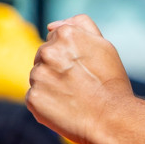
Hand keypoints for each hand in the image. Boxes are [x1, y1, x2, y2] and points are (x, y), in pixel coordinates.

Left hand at [26, 15, 133, 143]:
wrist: (111, 118)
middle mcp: (48, 52)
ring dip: (49, 85)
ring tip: (72, 97)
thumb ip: (80, 25)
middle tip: (79, 84)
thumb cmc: (111, 82)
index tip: (82, 68)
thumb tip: (51, 25)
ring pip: (38, 77)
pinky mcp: (33, 98)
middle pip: (42, 57)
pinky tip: (64, 108)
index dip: (68, 55)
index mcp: (65, 34)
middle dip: (56, 68)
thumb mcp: (104, 45)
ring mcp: (38, 75)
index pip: (54, 39)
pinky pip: (34, 97)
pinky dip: (46, 103)